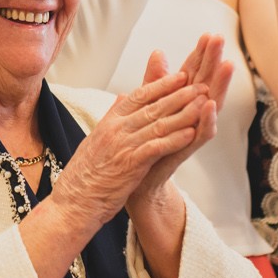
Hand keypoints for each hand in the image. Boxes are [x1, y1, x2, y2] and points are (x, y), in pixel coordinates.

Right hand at [54, 43, 216, 224]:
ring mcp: (123, 146)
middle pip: (153, 106)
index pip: (139, 95)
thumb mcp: (96, 138)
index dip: (162, 85)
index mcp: (109, 122)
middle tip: (200, 84)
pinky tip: (191, 133)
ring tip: (202, 104)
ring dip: (183, 113)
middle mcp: (116, 129)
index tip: (181, 76)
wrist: (75, 201)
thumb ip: (112, 116)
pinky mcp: (130, 165)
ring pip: (158, 124)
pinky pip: (156, 147)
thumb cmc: (86, 173)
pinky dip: (174, 139)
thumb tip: (122, 95)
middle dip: (179, 94)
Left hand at [129, 35, 231, 209]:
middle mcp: (192, 113)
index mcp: (182, 100)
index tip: (209, 34)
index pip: (194, 72)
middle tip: (220, 39)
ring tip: (227, 65)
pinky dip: (207, 118)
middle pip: (207, 82)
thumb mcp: (150, 103)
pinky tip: (209, 104)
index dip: (201, 54)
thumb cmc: (148, 138)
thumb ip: (155, 80)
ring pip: (211, 104)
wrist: (140, 177)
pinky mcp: (188, 147)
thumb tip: (158, 52)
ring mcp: (193, 129)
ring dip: (219, 85)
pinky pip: (202, 132)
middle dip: (214, 61)